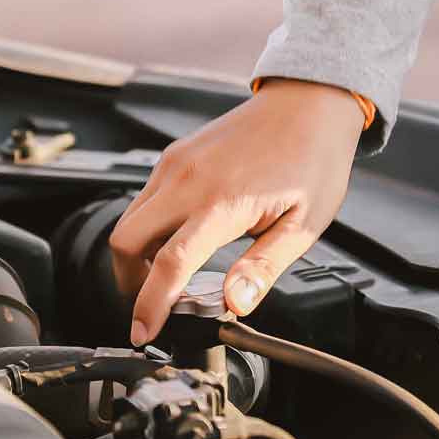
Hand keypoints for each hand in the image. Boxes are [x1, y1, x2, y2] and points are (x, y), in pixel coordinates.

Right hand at [109, 79, 364, 342]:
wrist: (308, 105)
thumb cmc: (313, 160)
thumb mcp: (303, 225)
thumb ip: (263, 267)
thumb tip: (234, 304)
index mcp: (222, 202)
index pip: (170, 263)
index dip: (150, 305)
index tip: (142, 333)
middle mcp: (189, 180)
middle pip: (125, 242)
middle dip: (130, 282)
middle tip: (153, 304)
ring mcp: (177, 163)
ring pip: (129, 220)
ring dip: (137, 255)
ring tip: (169, 274)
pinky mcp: (175, 155)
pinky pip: (144, 198)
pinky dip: (148, 228)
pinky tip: (179, 238)